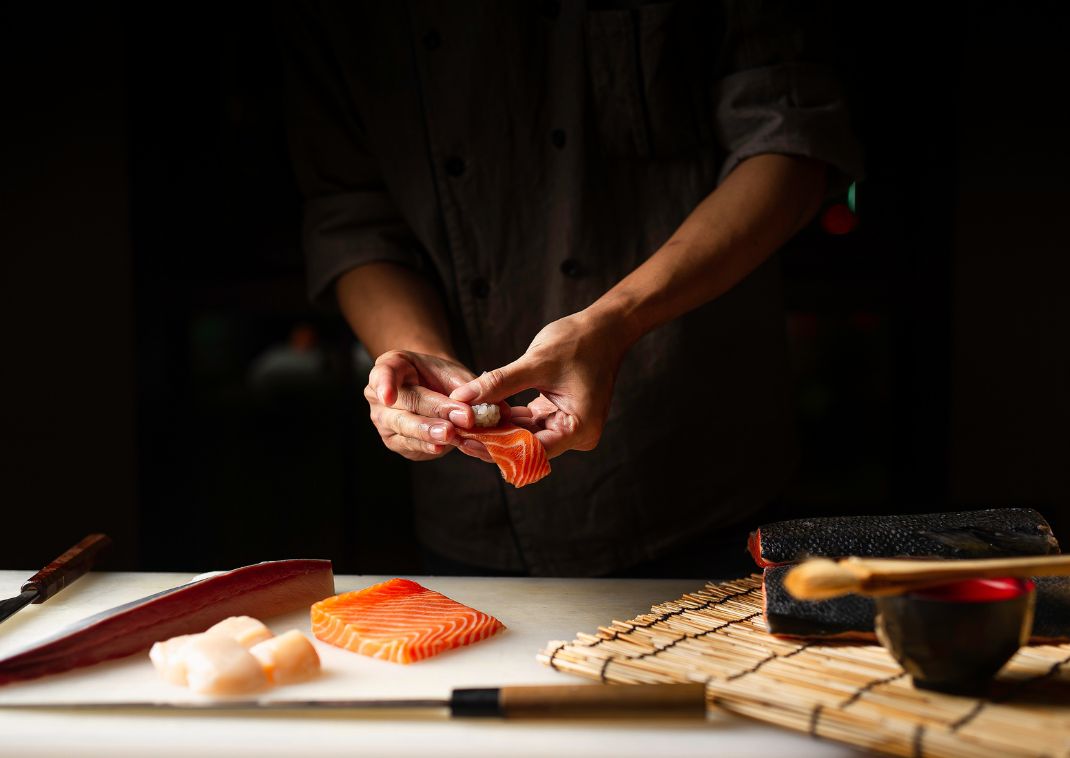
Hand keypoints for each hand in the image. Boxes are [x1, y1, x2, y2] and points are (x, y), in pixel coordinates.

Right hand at [365, 350, 493, 461]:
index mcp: (391, 367)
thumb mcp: (455, 374)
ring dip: (429, 433)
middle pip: (403, 406)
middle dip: (429, 414)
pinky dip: (428, 446)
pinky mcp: (396, 441)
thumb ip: (472, 389)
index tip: (389, 397)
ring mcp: (385, 421)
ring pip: (405, 429)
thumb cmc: (443, 377)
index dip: (384, 384)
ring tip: (449, 436)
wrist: (436, 390)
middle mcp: (380, 396)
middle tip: (451, 424)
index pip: (382, 373)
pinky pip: (411, 445)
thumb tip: (500, 410)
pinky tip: (442, 446)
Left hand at [449, 310, 629, 457]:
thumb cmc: (579, 342)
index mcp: (579, 429)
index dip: (496, 447)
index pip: (531, 450)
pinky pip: (528, 424)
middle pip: (526, 448)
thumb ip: (499, 383)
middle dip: (492, 441)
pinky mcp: (558, 416)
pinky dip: (507, 420)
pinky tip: (480, 414)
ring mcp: (567, 427)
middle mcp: (576, 435)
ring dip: (496, 431)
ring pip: (524, 437)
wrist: (603, 328)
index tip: (466, 440)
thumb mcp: (536, 362)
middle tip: (456, 434)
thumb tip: (461, 398)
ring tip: (462, 425)